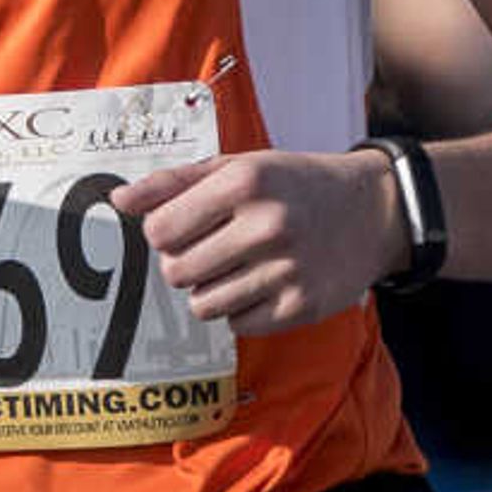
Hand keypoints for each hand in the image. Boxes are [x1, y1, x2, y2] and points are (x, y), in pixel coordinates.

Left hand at [123, 148, 406, 335]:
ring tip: (236, 267)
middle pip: (176, 272)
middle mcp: (267, 226)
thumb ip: (173, 183)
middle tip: (209, 250)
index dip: (162, 233)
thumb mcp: (237, 166)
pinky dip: (241, 310)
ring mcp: (288, 270)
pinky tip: (262, 284)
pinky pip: (238, 325)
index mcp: (243, 183)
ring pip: (204, 305)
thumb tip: (118, 199)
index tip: (182, 227)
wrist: (373, 209)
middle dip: (181, 265)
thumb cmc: (292, 184)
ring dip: (210, 290)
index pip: (159, 231)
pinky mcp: (304, 306)